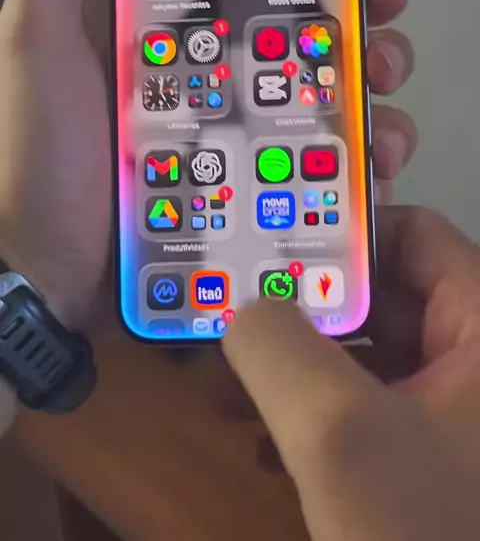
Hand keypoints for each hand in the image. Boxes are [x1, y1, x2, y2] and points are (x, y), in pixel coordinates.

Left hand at [0, 0, 413, 330]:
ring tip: (382, 113)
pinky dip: (352, 163)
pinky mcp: (245, 194)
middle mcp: (208, 80)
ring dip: (367, 98)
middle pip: (299, 40)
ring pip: (319, 103)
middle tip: (384, 44)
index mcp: (168, 35)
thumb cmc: (40, 154)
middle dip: (356, 32)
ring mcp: (230, 140)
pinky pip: (311, 169)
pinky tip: (374, 164)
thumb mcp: (35, 38)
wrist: (43, 274)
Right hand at [224, 207, 479, 539]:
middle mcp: (476, 360)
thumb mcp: (341, 434)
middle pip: (381, 295)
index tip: (266, 254)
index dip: (339, 235)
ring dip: (295, 369)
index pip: (412, 237)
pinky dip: (314, 416)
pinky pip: (367, 410)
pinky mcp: (433, 460)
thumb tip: (241, 306)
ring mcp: (455, 415)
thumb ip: (278, 349)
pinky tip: (268, 445)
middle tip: (233, 323)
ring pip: (366, 356)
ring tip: (230, 391)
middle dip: (300, 313)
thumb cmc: (419, 535)